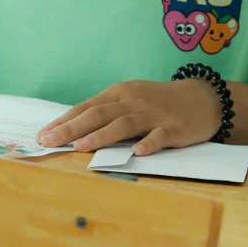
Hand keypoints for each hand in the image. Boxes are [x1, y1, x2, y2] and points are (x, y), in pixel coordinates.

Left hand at [38, 79, 221, 154]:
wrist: (203, 98)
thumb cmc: (159, 103)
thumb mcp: (130, 101)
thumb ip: (106, 113)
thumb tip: (73, 130)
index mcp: (120, 94)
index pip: (87, 107)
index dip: (65, 121)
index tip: (43, 135)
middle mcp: (133, 101)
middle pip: (99, 114)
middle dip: (72, 128)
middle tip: (50, 141)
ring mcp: (154, 114)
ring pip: (124, 124)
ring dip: (101, 135)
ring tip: (81, 147)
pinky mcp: (174, 128)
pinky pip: (159, 136)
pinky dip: (148, 144)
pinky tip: (137, 152)